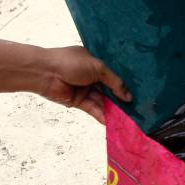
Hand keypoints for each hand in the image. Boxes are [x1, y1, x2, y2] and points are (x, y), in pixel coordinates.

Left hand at [0, 39, 131, 122]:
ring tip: (128, 118)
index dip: (125, 83)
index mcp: (95, 63)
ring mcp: (85, 90)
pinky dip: (102, 115)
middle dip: (121, 99)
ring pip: (103, 101)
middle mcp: (91, 76)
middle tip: (136, 109)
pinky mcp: (78, 102)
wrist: (44, 72)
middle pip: (110, 90)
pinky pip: (93, 109)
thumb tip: (129, 96)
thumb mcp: (97, 68)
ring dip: (113, 109)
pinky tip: (112, 121)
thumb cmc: (70, 63)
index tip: (140, 92)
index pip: (114, 74)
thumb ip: (115, 82)